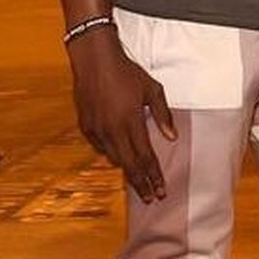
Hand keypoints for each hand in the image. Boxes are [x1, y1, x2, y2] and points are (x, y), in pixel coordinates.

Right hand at [68, 31, 174, 201]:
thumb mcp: (152, 89)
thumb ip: (163, 115)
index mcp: (132, 121)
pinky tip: (118, 153)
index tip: (161, 191)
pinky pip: (100, 147)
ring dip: (126, 169)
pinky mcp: (86, 126)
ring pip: (113, 158)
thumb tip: (172, 137)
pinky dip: (111, 153)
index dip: (154, 176)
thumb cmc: (126, 72)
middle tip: (151, 198)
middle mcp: (113, 130)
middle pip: (129, 165)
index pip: (145, 157)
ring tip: (138, 179)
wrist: (95, 60)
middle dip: (141, 184)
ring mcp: (97, 129)